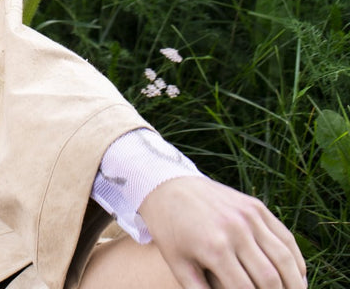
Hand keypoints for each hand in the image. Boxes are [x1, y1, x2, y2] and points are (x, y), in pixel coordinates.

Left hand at [138, 176, 305, 288]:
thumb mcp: (177, 264)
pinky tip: (297, 278)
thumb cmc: (170, 230)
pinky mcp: (257, 207)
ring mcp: (249, 216)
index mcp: (214, 248)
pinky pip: (286, 238)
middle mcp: (235, 230)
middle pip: (270, 278)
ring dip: (295, 284)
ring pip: (285, 259)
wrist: (167, 185)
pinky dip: (296, 261)